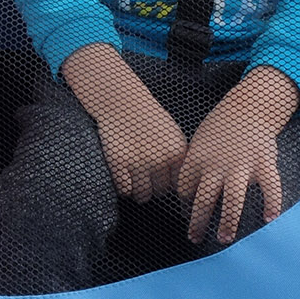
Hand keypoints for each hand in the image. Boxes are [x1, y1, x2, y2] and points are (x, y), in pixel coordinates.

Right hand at [61, 42, 186, 200]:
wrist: (122, 102)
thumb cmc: (148, 119)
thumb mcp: (173, 135)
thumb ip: (178, 158)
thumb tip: (181, 186)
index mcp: (177, 152)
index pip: (178, 185)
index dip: (169, 183)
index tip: (162, 178)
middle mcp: (160, 159)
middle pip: (161, 192)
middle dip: (153, 186)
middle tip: (145, 173)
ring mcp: (139, 162)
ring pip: (143, 196)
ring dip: (138, 189)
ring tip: (134, 176)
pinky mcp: (118, 163)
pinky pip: (125, 190)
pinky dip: (123, 186)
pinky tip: (123, 174)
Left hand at [177, 66, 299, 244]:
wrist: (247, 107)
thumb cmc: (220, 128)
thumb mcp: (197, 142)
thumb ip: (192, 167)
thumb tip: (185, 193)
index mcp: (198, 159)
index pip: (185, 188)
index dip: (185, 203)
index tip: (188, 214)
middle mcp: (218, 165)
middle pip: (205, 198)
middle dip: (199, 221)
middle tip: (196, 238)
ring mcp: (242, 165)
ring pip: (233, 198)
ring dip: (228, 221)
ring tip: (225, 238)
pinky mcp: (264, 163)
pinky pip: (270, 186)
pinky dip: (272, 202)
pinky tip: (270, 219)